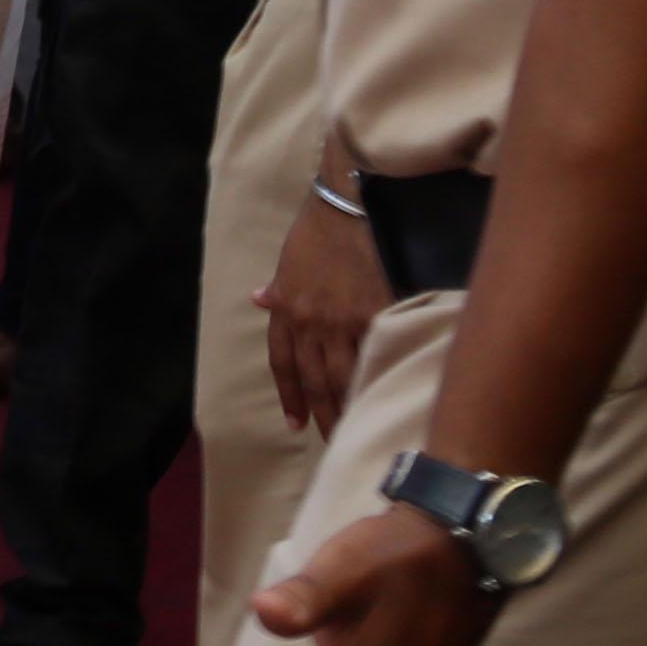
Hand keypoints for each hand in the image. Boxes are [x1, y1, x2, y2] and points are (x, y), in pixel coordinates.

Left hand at [261, 180, 386, 434]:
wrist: (346, 203)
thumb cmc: (317, 229)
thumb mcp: (287, 261)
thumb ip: (278, 289)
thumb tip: (258, 299)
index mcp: (286, 310)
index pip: (283, 364)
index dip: (289, 396)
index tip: (295, 424)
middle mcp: (310, 321)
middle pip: (315, 379)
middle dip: (323, 414)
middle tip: (334, 443)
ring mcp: (342, 319)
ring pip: (345, 375)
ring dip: (351, 406)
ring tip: (361, 429)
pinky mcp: (375, 311)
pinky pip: (377, 352)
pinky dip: (381, 375)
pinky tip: (388, 394)